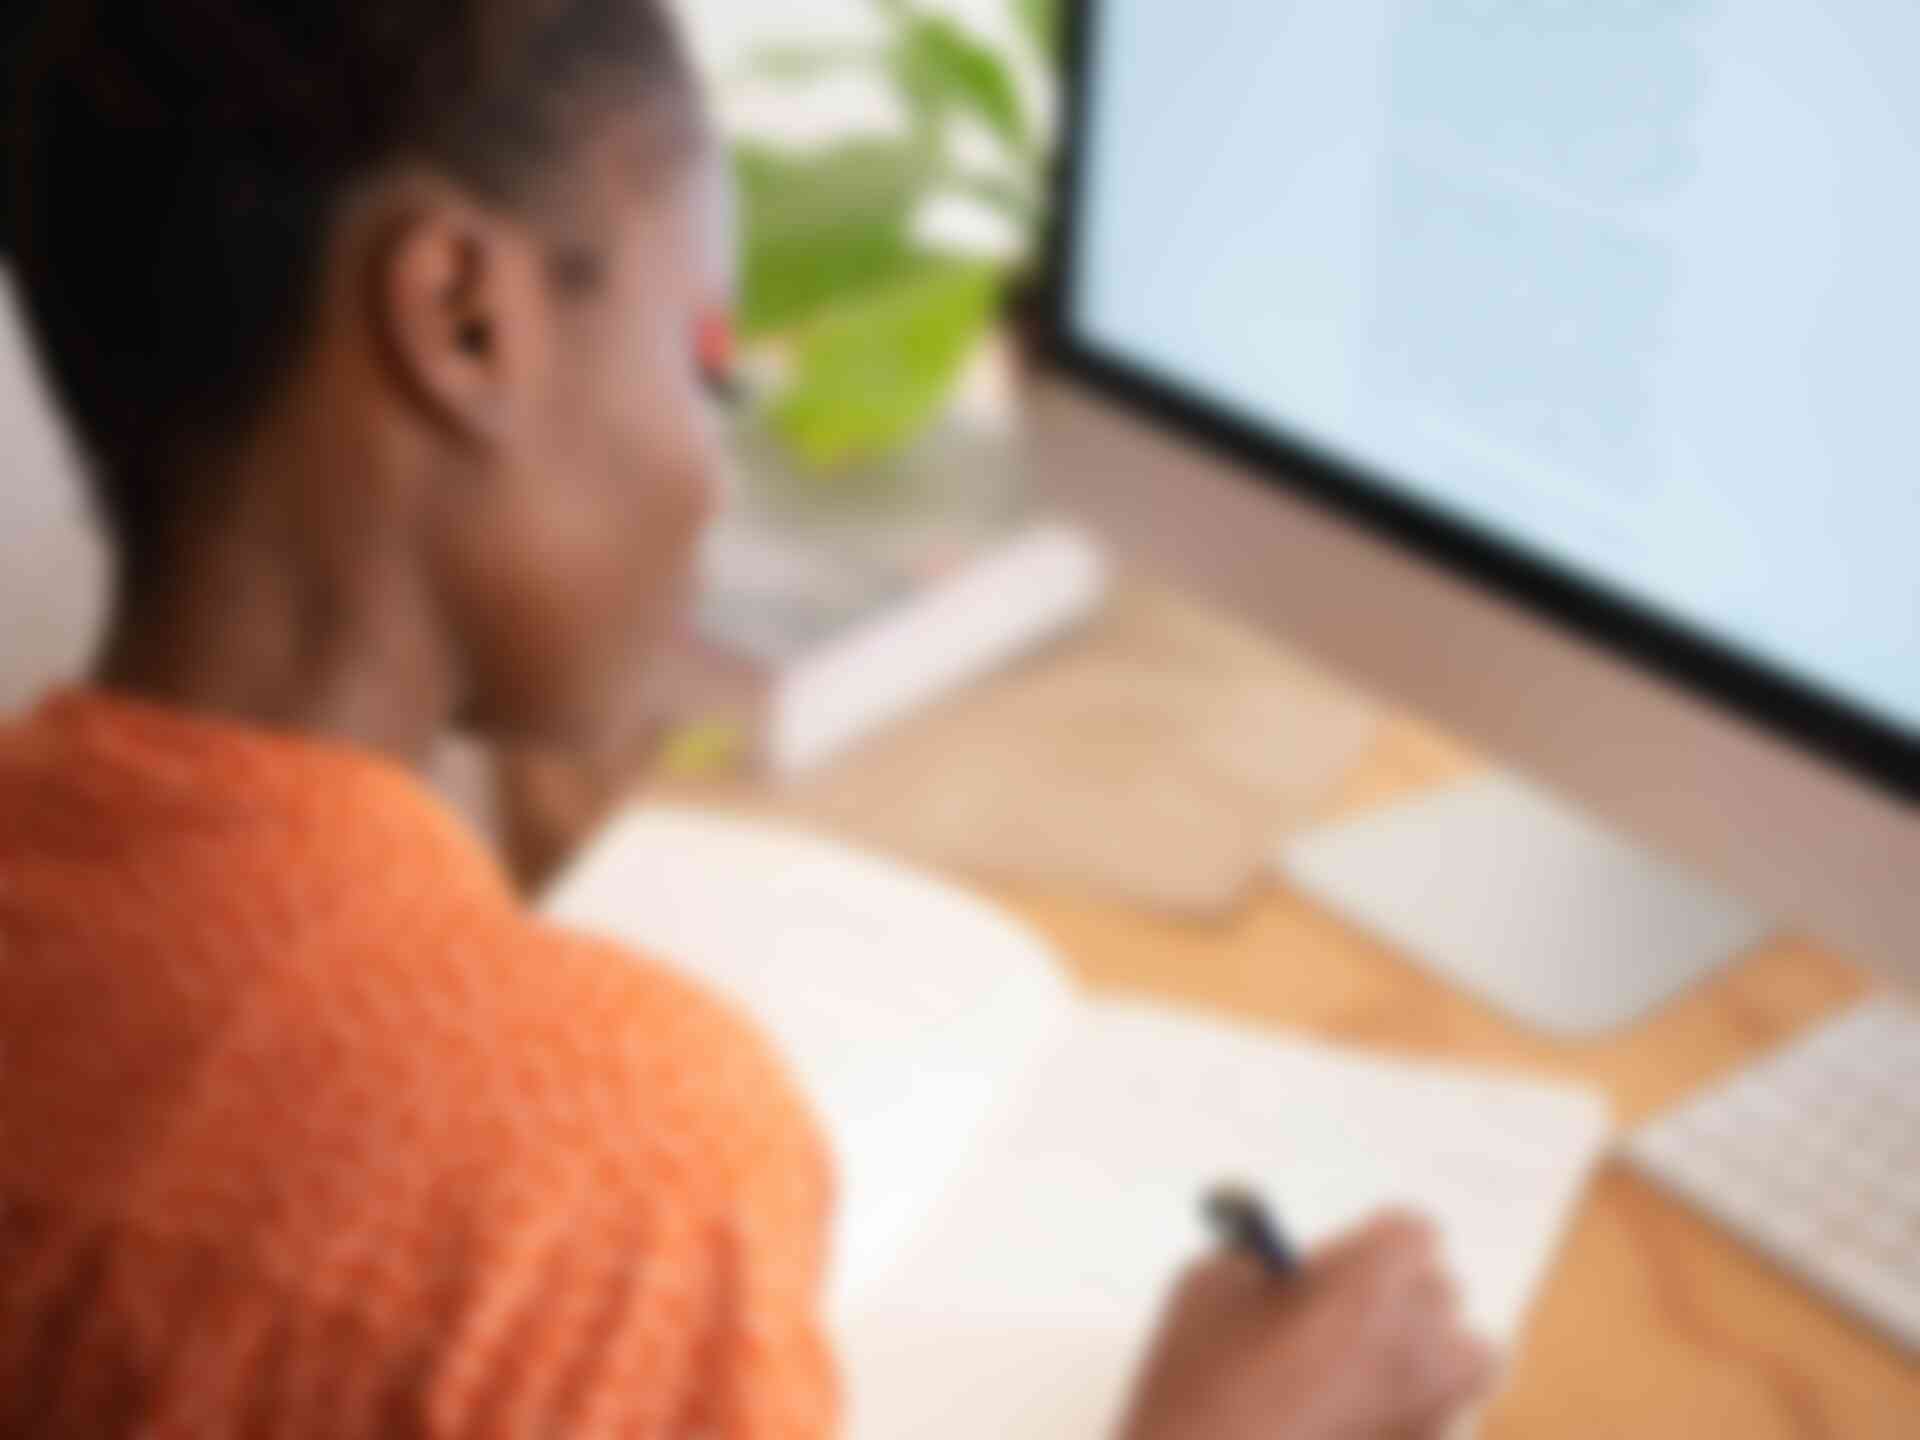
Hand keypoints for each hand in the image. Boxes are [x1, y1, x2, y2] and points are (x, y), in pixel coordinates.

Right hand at [1118, 1212, 1495, 1439]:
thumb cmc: (1195, 1389)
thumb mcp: (1206, 1291)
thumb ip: (1259, 1263)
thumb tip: (1287, 1270)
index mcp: (1369, 1290)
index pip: (1414, 1234)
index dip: (1377, 1244)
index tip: (1341, 1262)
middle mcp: (1417, 1348)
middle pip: (1441, 1294)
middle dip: (1397, 1296)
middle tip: (1342, 1316)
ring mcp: (1430, 1416)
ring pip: (1466, 1362)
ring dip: (1427, 1356)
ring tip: (1364, 1374)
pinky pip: (1439, 1421)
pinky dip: (1406, 1416)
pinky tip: (1347, 1425)